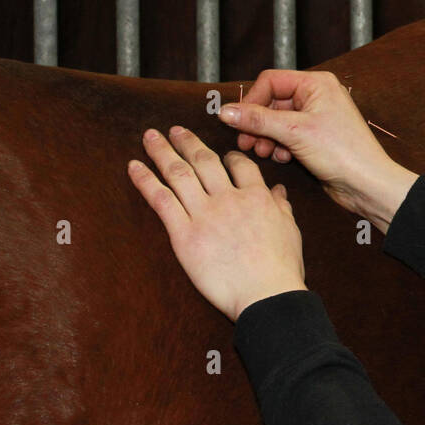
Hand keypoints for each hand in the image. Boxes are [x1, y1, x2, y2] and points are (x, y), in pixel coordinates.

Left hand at [128, 125, 306, 322]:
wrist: (267, 294)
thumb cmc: (281, 268)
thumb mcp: (290, 231)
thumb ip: (281, 207)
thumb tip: (278, 191)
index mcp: (256, 197)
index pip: (239, 165)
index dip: (227, 156)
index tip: (219, 153)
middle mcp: (229, 198)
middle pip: (204, 161)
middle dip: (187, 142)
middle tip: (174, 130)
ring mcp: (205, 214)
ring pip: (179, 173)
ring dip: (162, 152)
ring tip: (150, 137)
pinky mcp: (184, 234)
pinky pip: (161, 200)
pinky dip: (145, 180)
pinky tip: (134, 167)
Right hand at [220, 69, 400, 216]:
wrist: (367, 184)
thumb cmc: (343, 152)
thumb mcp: (294, 132)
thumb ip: (257, 119)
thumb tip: (225, 111)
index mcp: (316, 84)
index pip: (271, 81)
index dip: (251, 101)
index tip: (237, 121)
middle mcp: (317, 96)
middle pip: (272, 102)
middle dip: (257, 123)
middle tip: (246, 142)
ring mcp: (317, 117)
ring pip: (277, 121)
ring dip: (266, 137)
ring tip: (263, 152)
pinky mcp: (316, 138)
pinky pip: (287, 136)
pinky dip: (280, 146)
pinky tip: (283, 158)